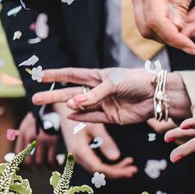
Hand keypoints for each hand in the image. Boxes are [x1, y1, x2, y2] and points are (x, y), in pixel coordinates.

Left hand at [8, 113, 58, 166]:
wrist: (54, 106)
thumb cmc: (41, 117)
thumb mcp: (28, 124)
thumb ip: (24, 138)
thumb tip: (18, 156)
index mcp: (22, 133)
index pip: (19, 154)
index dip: (23, 162)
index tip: (30, 165)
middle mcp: (30, 137)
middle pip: (28, 162)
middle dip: (34, 167)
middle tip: (40, 166)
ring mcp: (41, 140)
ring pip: (40, 163)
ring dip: (44, 167)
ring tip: (49, 166)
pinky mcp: (53, 141)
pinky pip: (51, 160)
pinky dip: (53, 165)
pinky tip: (56, 163)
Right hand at [30, 66, 187, 128]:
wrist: (159, 95)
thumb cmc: (138, 81)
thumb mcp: (114, 83)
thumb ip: (94, 95)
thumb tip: (74, 104)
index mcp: (97, 76)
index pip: (72, 75)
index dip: (56, 75)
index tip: (40, 75)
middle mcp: (97, 90)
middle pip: (70, 93)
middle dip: (53, 95)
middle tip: (35, 98)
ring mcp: (103, 104)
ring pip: (80, 107)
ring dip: (70, 106)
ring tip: (61, 105)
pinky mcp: (111, 117)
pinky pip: (93, 118)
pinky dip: (82, 117)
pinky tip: (70, 115)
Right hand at [58, 116, 137, 178]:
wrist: (67, 110)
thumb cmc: (79, 115)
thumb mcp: (94, 126)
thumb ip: (105, 141)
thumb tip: (116, 157)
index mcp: (79, 150)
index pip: (99, 168)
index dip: (116, 171)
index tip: (129, 170)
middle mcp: (77, 156)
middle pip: (99, 171)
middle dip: (118, 172)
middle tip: (133, 170)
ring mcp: (78, 156)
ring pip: (98, 169)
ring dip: (114, 169)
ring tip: (130, 166)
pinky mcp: (82, 154)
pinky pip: (95, 164)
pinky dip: (108, 165)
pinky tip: (119, 161)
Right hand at [126, 0, 194, 54]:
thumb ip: (182, 3)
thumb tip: (177, 30)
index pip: (156, 21)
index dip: (175, 39)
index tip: (193, 48)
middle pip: (149, 28)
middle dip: (177, 35)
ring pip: (151, 25)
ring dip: (179, 28)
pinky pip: (153, 14)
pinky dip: (174, 19)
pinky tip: (194, 10)